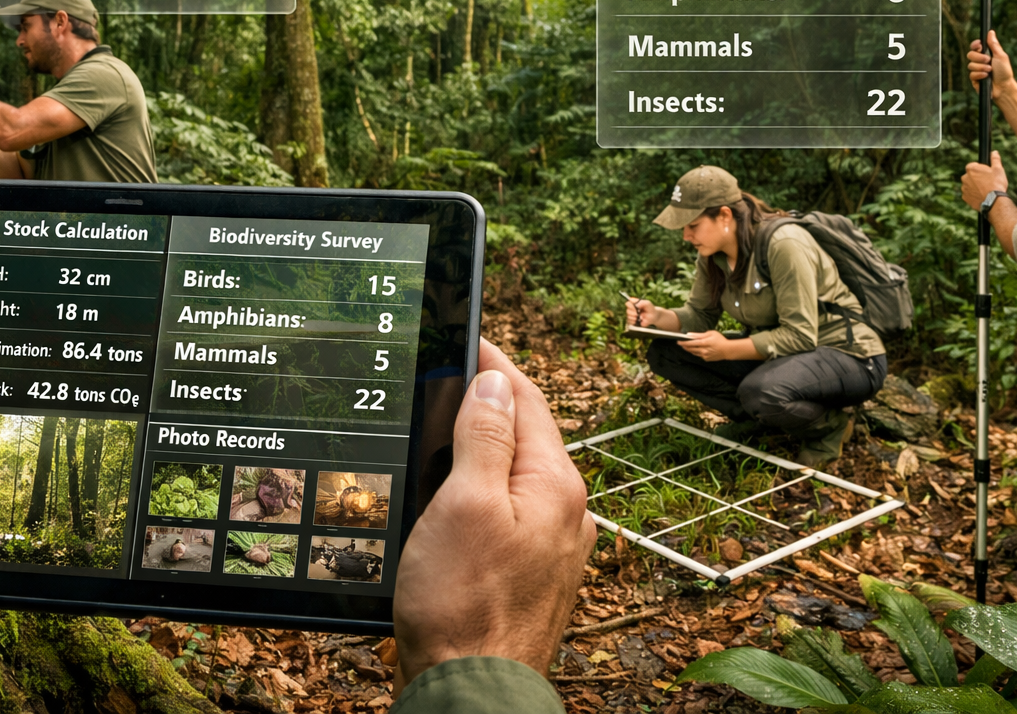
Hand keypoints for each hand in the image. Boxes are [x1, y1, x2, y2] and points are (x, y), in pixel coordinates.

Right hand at [394, 338, 593, 689]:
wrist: (472, 692)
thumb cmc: (463, 606)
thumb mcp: (464, 504)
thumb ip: (483, 438)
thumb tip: (495, 383)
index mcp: (555, 485)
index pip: (527, 400)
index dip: (495, 365)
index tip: (470, 338)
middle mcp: (566, 511)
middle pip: (527, 434)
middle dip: (491, 401)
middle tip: (453, 373)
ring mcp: (554, 545)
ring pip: (519, 473)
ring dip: (487, 444)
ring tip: (450, 422)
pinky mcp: (534, 573)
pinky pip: (513, 509)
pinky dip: (486, 486)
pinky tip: (459, 492)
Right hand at [625, 297, 659, 326]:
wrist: (653, 317)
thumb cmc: (650, 309)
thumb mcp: (648, 304)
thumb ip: (642, 302)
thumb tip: (636, 305)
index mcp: (634, 303)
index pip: (628, 303)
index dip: (630, 306)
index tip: (636, 308)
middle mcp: (631, 309)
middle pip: (627, 310)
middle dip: (633, 313)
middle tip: (638, 314)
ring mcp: (631, 315)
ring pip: (628, 316)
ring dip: (634, 318)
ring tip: (640, 317)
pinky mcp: (632, 321)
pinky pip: (630, 322)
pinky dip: (634, 322)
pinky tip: (638, 321)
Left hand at [677, 329, 736, 360]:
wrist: (728, 350)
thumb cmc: (720, 340)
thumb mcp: (711, 333)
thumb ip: (699, 335)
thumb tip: (690, 335)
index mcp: (704, 343)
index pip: (691, 343)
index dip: (683, 342)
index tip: (678, 341)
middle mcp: (703, 350)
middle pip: (690, 349)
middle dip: (684, 346)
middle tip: (680, 343)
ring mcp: (704, 356)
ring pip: (693, 353)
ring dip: (689, 350)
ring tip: (686, 346)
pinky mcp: (706, 359)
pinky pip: (699, 355)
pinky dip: (696, 352)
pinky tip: (695, 349)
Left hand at [961, 151, 1009, 210]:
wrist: (994, 201)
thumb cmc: (996, 184)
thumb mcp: (998, 169)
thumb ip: (995, 159)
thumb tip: (994, 152)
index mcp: (971, 169)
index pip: (973, 166)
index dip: (980, 169)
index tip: (986, 173)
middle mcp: (964, 178)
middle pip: (970, 176)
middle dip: (977, 178)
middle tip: (987, 182)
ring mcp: (964, 188)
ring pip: (969, 185)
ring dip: (975, 187)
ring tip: (985, 190)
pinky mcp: (965, 197)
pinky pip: (969, 194)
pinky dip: (974, 195)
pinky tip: (982, 196)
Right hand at [967, 30, 1015, 101]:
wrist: (1003, 87)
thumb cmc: (1005, 71)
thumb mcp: (1001, 56)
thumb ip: (994, 44)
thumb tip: (991, 32)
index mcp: (986, 54)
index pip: (975, 46)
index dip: (975, 45)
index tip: (979, 45)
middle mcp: (980, 61)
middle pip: (970, 54)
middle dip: (979, 57)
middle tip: (988, 60)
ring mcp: (976, 70)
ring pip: (970, 65)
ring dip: (981, 67)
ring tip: (990, 71)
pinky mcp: (974, 79)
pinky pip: (971, 74)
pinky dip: (980, 75)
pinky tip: (986, 77)